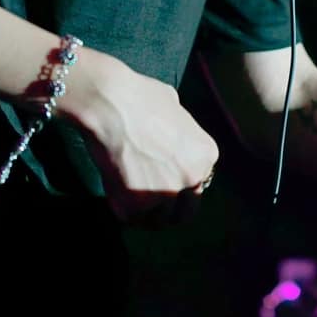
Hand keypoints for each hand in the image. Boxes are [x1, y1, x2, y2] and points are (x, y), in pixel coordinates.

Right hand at [55, 49, 218, 226]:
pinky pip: (132, 219)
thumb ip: (181, 130)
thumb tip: (173, 132)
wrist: (109, 103)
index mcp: (206, 155)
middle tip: (150, 202)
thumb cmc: (137, 96)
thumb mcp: (175, 107)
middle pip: (186, 211)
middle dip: (170, 209)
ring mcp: (166, 194)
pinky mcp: (138, 205)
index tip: (163, 181)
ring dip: (146, 214)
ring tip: (130, 198)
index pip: (198, 183)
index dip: (179, 184)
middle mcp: (193, 177)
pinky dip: (123, 210)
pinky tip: (117, 194)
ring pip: (159, 220)